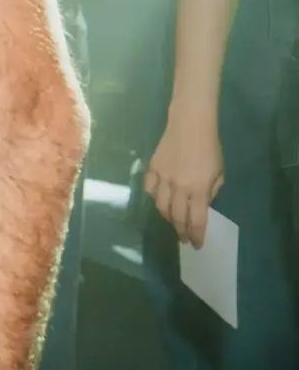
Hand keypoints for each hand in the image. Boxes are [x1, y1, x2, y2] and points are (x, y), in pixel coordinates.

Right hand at [145, 115, 224, 246]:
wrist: (189, 125)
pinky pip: (150, 189)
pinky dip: (154, 198)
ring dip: (167, 217)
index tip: (197, 244)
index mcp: (198, 189)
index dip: (196, 235)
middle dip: (181, 231)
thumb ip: (210, 192)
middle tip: (184, 239)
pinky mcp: (152, 168)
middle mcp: (178, 187)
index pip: (196, 219)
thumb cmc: (210, 148)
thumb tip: (202, 204)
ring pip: (160, 206)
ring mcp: (163, 177)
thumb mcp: (219, 173)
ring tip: (173, 221)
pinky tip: (160, 199)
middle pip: (176, 216)